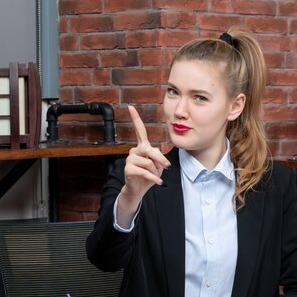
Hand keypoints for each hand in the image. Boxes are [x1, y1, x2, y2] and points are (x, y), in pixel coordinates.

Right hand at [117, 106, 170, 224]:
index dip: (135, 119)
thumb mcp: (158, 164)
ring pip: (148, 162)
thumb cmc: (150, 175)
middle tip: (167, 167)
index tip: (130, 107)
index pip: (139, 130)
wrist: (139, 189)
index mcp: (142, 147)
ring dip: (156, 171)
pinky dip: (153, 178)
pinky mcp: (128, 169)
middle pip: (150, 149)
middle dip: (160, 159)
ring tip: (156, 176)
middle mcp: (134, 151)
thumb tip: (157, 156)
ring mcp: (130, 159)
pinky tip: (158, 182)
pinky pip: (145, 172)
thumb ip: (158, 157)